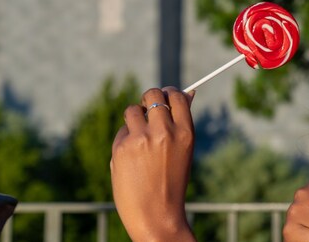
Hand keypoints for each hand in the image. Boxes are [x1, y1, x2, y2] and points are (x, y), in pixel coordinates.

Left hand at [110, 87, 195, 241]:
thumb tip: (187, 93)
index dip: (169, 92)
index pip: (176, 96)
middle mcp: (165, 132)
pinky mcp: (121, 148)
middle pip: (152, 94)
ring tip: (139, 138)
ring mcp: (142, 139)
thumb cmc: (172, 183)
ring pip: (133, 110)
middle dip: (148, 97)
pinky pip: (122, 131)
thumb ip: (182, 123)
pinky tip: (131, 158)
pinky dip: (125, 139)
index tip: (165, 95)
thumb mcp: (184, 151)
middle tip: (148, 108)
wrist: (156, 215)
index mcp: (186, 133)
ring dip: (135, 118)